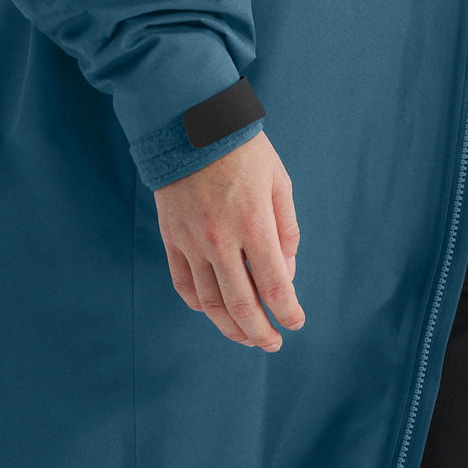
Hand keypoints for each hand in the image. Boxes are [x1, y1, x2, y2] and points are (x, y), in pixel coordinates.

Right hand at [153, 131, 303, 350]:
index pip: (274, 286)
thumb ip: (286, 231)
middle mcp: (220, 239)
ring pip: (209, 302)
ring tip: (247, 337)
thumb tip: (286, 274)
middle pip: (241, 305)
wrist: (188, 123)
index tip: (296, 323)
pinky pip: (183, 284)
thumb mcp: (278, 182)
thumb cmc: (242, 150)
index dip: (287, 312)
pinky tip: (215, 312)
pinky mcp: (171, 238)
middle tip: (273, 344)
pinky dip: (199, 305)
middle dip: (260, 333)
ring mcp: (191, 241)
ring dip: (230, 327)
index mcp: (252, 223)